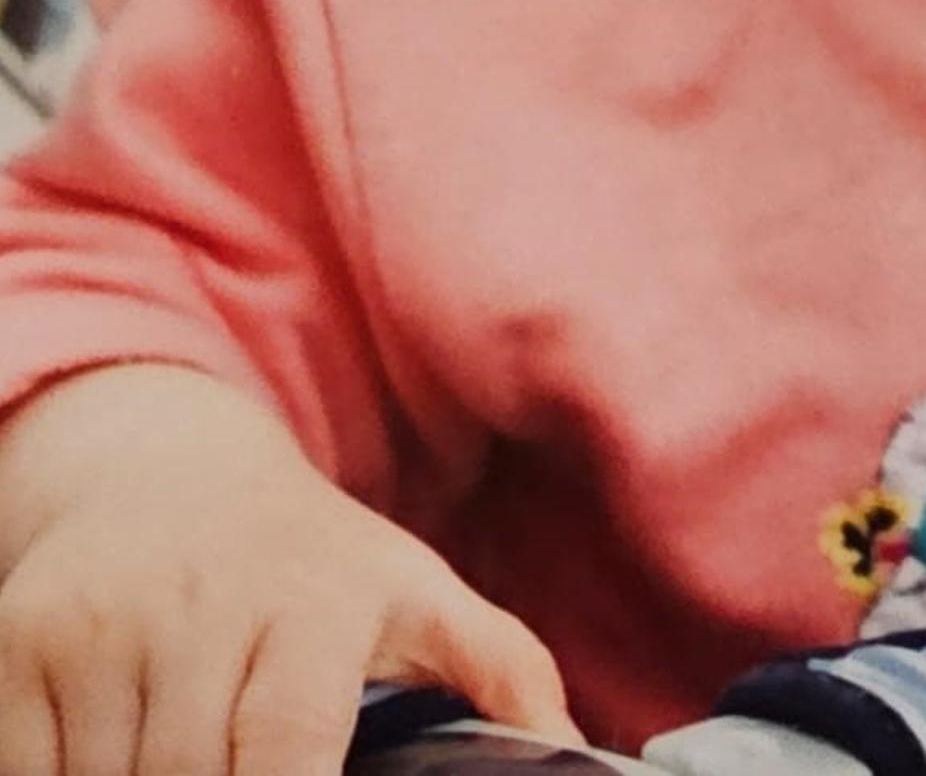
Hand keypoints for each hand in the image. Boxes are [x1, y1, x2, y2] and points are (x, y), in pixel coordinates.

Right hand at [0, 372, 577, 775]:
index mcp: (316, 600)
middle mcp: (202, 601)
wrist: (167, 475)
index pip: (285, 747)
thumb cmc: (311, 565)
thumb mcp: (416, 595)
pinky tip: (114, 751)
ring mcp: (101, 620)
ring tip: (192, 753)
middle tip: (236, 770)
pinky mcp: (19, 641)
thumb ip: (501, 672)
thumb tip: (575, 755)